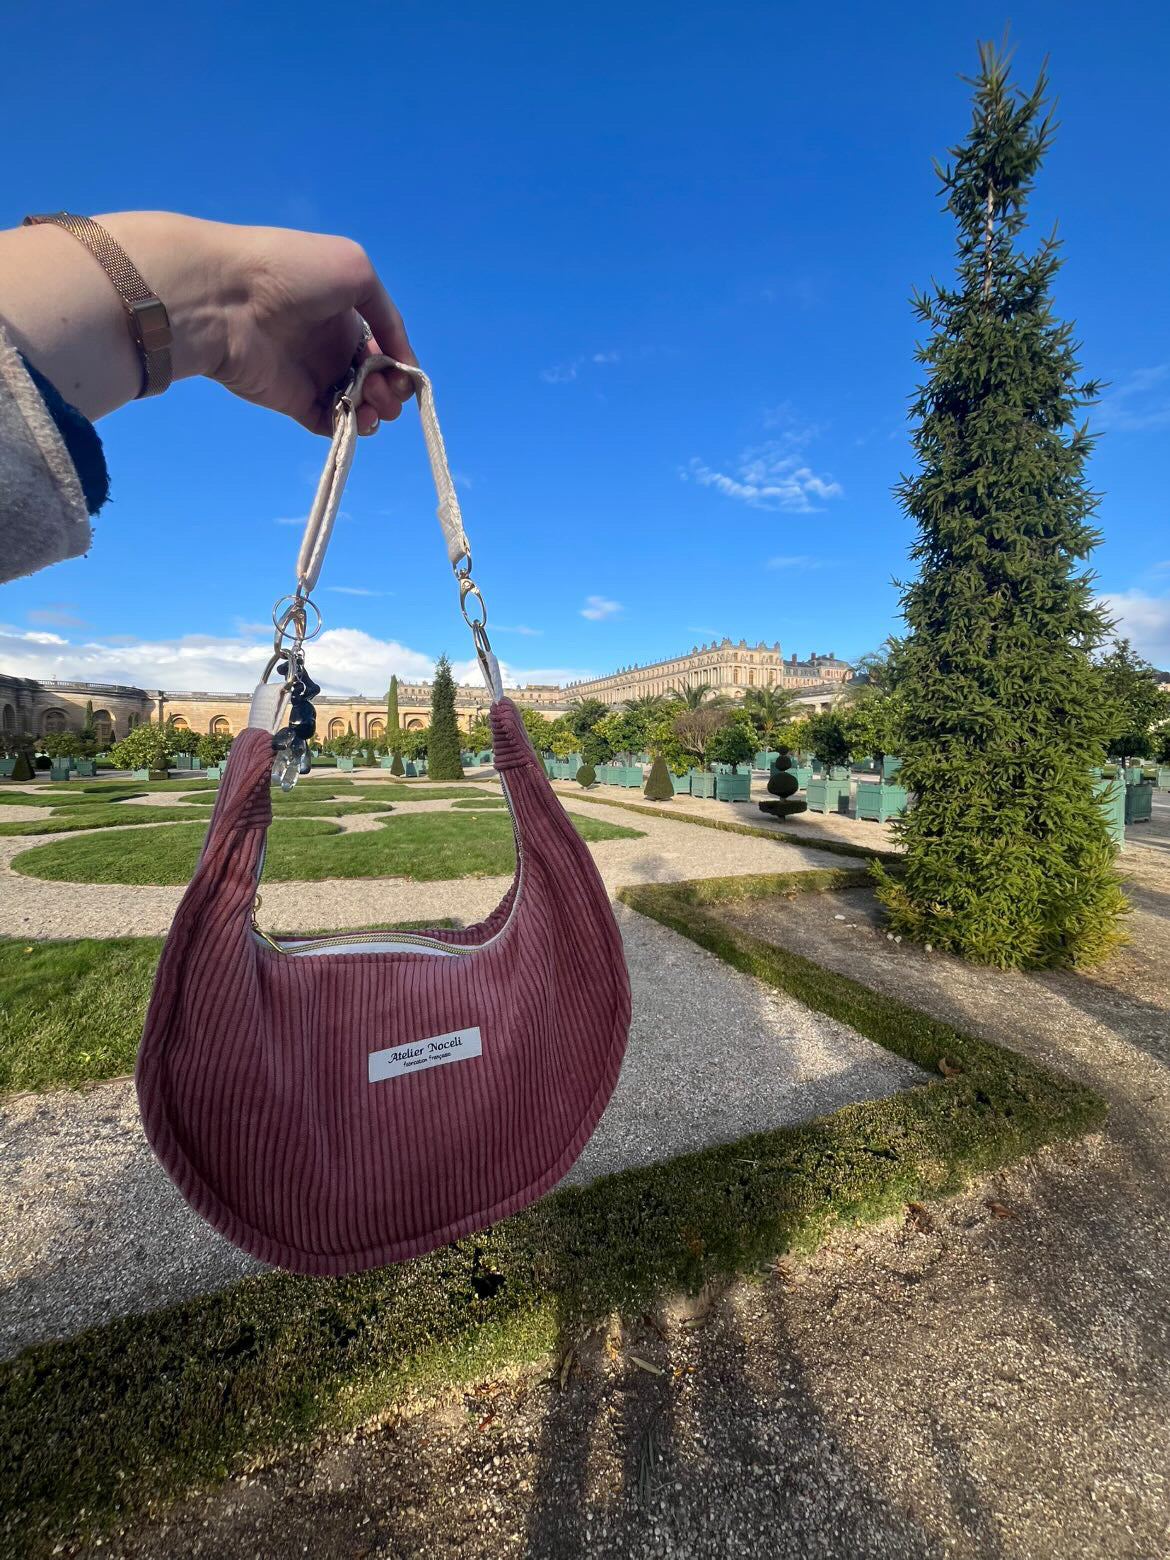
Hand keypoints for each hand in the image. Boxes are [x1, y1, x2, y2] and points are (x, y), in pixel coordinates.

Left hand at [1, 212, 416, 433]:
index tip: (403, 376)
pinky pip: (327, 421)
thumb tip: (400, 358)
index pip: (381, 345)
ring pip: (354, 403)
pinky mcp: (292, 401)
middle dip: (389, 391)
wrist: (227, 296)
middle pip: (372, 378)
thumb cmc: (292, 272)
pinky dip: (346, 427)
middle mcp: (329, 342)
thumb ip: (387, 314)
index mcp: (344, 310)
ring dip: (373, 412)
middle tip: (385, 394)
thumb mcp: (355, 269)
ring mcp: (310, 373)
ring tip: (371, 408)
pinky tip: (353, 420)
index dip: (398, 364)